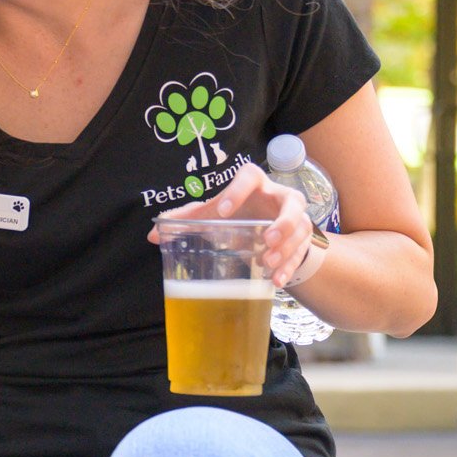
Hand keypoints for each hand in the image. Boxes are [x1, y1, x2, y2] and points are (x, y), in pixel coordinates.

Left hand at [151, 162, 312, 286]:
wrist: (267, 224)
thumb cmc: (237, 212)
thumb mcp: (214, 212)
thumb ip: (187, 219)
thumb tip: (153, 234)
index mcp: (254, 183)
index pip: (249, 177)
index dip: (238, 191)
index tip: (222, 211)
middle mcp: (279, 196)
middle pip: (292, 201)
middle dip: (283, 221)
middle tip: (266, 239)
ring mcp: (296, 217)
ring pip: (300, 228)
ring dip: (286, 247)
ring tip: (267, 263)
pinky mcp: (303, 237)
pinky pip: (301, 251)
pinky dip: (288, 266)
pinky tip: (276, 280)